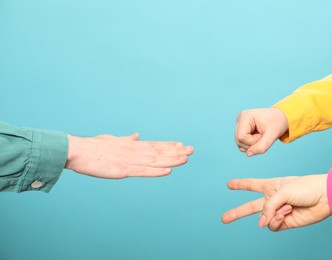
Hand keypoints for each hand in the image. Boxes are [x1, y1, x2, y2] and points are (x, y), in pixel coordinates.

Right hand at [65, 133, 193, 177]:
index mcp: (130, 145)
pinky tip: (168, 170)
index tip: (181, 145)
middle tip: (192, 150)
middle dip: (175, 151)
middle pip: (158, 151)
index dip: (168, 145)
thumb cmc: (92, 147)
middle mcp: (133, 151)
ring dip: (171, 159)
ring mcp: (128, 160)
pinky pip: (142, 171)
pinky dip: (156, 171)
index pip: (153, 145)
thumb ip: (126, 139)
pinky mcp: (122, 170)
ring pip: (154, 160)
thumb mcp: (112, 140)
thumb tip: (137, 135)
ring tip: (185, 158)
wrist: (76, 151)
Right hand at [221, 174, 331, 230]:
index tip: (229, 184)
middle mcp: (272, 199)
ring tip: (285, 209)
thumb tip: (261, 223)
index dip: (239, 185)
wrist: (324, 197)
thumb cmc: (304, 187)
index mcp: (269, 186)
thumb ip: (268, 206)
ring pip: (263, 219)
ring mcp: (278, 212)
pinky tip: (287, 214)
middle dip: (236, 212)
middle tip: (224, 218)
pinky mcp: (286, 222)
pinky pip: (273, 225)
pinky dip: (277, 221)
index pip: (250, 185)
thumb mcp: (282, 191)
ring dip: (272, 215)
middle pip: (249, 207)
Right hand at [235, 108, 287, 155]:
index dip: (253, 141)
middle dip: (253, 144)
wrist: (280, 117)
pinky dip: (251, 145)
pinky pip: (242, 144)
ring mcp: (239, 124)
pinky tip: (258, 137)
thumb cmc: (277, 123)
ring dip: (252, 145)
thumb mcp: (272, 135)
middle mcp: (239, 119)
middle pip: (239, 141)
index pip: (241, 137)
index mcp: (245, 116)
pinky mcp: (241, 130)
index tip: (263, 135)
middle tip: (264, 136)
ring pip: (240, 144)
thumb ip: (261, 146)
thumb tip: (248, 154)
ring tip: (261, 136)